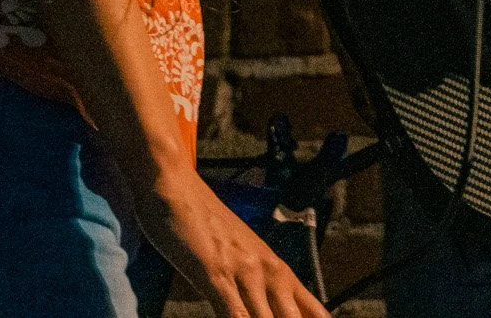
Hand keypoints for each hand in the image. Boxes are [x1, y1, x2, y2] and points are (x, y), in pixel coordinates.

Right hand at [139, 167, 328, 317]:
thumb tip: (268, 311)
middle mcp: (268, 272)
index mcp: (278, 270)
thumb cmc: (205, 225)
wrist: (175, 186)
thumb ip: (257, 289)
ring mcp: (243, 272)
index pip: (315, 312)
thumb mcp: (240, 258)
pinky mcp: (215, 273)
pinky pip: (235, 315)